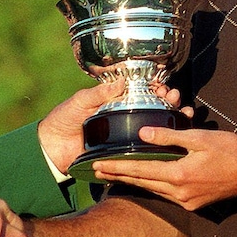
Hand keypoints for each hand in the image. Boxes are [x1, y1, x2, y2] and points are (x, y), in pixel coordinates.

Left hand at [38, 79, 192, 174]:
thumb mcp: (80, 102)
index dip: (156, 89)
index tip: (166, 86)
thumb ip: (98, 94)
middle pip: (155, 109)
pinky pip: (146, 149)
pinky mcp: (125, 155)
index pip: (142, 92)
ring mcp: (125, 137)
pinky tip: (177, 139)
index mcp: (115, 103)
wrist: (51, 149)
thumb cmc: (63, 120)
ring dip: (173, 121)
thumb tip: (121, 81)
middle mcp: (124, 119)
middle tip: (176, 98)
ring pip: (155, 129)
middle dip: (170, 102)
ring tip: (185, 113)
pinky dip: (162, 144)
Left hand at [90, 127, 236, 209]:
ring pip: (153, 191)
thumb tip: (143, 133)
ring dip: (134, 182)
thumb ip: (169, 137)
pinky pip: (166, 194)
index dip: (117, 167)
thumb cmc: (232, 151)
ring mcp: (188, 201)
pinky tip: (144, 181)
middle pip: (142, 183)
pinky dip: (152, 186)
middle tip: (97, 171)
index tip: (98, 165)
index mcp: (180, 175)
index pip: (140, 171)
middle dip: (119, 176)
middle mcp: (180, 193)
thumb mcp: (199, 138)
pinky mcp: (195, 204)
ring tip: (115, 175)